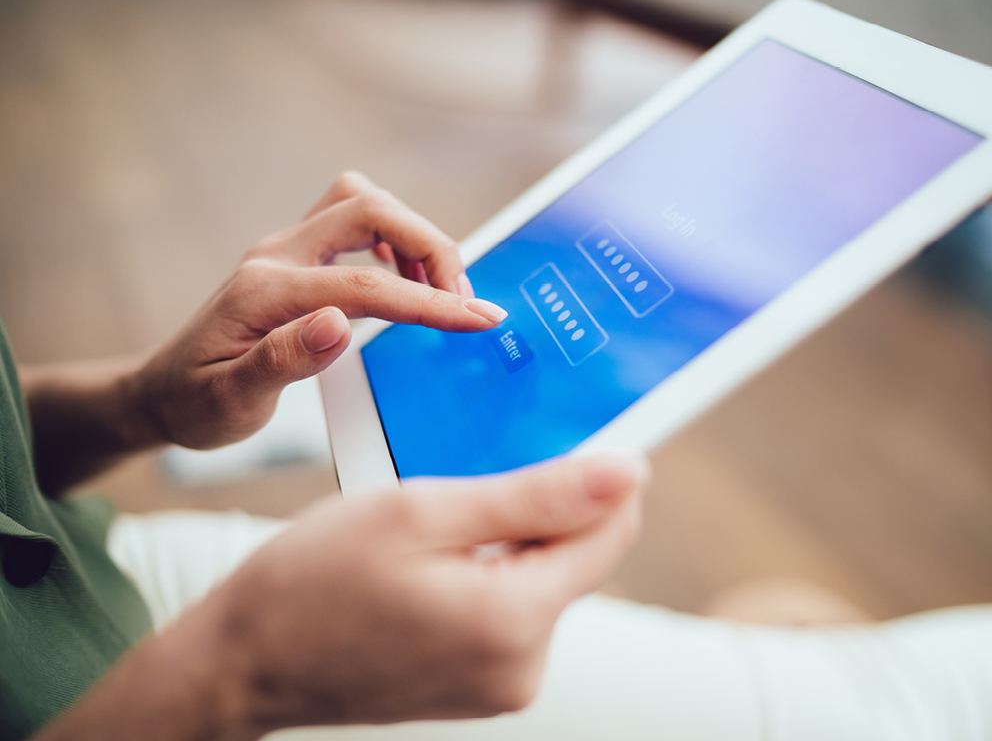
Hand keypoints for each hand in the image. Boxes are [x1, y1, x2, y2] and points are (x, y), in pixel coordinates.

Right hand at [37, 454, 647, 740]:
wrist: (243, 660)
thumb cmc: (314, 578)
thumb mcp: (422, 513)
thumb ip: (534, 496)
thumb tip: (626, 473)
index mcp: (514, 621)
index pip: (609, 532)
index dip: (605, 475)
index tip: (585, 428)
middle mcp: (522, 666)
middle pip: (576, 556)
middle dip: (543, 503)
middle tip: (479, 464)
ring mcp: (501, 683)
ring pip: (541, 578)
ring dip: (510, 534)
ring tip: (442, 514)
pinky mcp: (481, 684)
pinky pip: (509, 607)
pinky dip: (488, 569)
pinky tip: (435, 553)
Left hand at [130, 171, 506, 449]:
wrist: (162, 391)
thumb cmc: (197, 402)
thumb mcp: (232, 402)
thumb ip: (283, 361)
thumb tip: (337, 324)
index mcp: (266, 292)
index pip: (366, 285)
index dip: (431, 301)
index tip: (481, 319)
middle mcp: (277, 255)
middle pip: (368, 207)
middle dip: (429, 245)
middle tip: (463, 300)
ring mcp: (287, 249)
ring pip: (363, 200)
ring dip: (411, 233)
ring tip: (438, 287)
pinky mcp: (298, 256)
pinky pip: (356, 219)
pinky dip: (394, 239)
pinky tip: (405, 279)